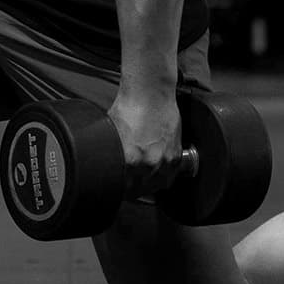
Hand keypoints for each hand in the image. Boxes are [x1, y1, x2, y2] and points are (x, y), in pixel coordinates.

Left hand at [107, 87, 192, 202]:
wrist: (151, 93)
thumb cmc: (130, 107)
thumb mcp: (112, 134)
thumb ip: (113, 154)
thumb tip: (108, 166)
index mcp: (129, 160)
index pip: (124, 189)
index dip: (120, 190)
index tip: (118, 188)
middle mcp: (148, 164)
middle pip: (139, 190)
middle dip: (133, 189)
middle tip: (128, 186)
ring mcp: (164, 161)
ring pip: (156, 186)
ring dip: (149, 186)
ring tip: (142, 182)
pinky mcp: (175, 155)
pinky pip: (170, 176)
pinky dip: (164, 177)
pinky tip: (157, 175)